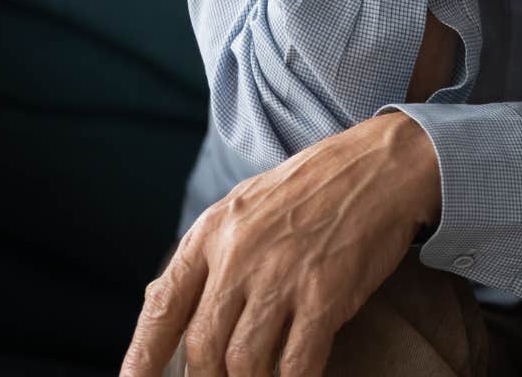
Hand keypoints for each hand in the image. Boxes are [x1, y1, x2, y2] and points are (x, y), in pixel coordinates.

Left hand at [119, 112, 441, 376]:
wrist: (379, 165)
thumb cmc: (312, 189)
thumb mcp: (244, 207)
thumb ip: (206, 256)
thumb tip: (161, 305)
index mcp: (212, 233)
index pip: (162, 308)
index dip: (141, 357)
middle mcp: (239, 255)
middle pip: (203, 346)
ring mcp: (282, 275)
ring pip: (244, 362)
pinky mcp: (325, 293)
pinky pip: (298, 362)